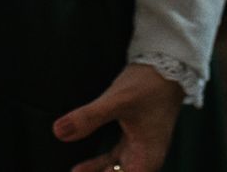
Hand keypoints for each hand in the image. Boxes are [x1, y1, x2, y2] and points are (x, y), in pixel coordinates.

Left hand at [54, 63, 184, 171]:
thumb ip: (89, 117)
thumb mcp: (117, 101)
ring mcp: (141, 146)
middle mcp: (146, 156)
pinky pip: (116, 158)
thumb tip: (59, 132)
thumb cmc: (149, 84)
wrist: (167, 64)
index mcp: (147, 157)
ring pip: (116, 169)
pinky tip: (82, 167)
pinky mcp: (135, 136)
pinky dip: (101, 164)